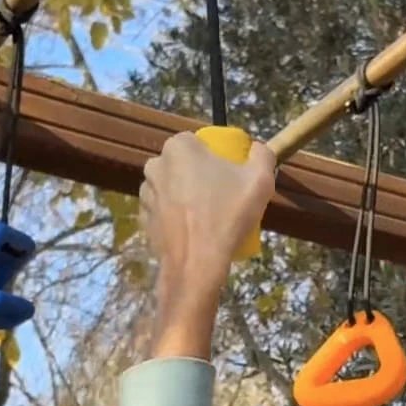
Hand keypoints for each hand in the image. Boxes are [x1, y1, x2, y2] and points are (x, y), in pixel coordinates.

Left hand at [139, 132, 275, 300]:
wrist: (198, 263)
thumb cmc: (228, 215)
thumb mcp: (260, 180)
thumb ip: (262, 155)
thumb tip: (258, 149)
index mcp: (179, 147)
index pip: (199, 143)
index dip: (216, 157)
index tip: (230, 177)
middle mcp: (155, 165)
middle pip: (184, 165)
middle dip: (199, 176)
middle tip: (222, 197)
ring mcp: (145, 193)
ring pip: (171, 187)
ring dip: (185, 195)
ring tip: (207, 216)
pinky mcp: (143, 218)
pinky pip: (163, 211)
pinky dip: (176, 216)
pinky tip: (193, 230)